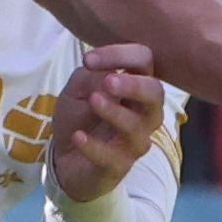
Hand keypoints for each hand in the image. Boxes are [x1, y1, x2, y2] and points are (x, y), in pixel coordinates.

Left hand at [38, 46, 176, 204]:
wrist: (65, 158)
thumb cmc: (79, 116)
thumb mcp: (78, 88)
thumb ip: (90, 76)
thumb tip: (102, 68)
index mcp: (136, 86)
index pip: (144, 61)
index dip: (121, 55)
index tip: (88, 60)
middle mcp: (143, 112)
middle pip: (155, 94)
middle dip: (134, 86)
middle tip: (109, 81)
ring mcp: (133, 141)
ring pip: (137, 127)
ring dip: (115, 112)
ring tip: (93, 101)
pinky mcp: (118, 166)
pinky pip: (112, 157)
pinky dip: (94, 146)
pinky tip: (78, 136)